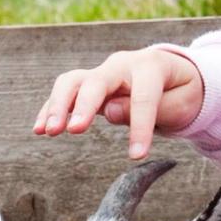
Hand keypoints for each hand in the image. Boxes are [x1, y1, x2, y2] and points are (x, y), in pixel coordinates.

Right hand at [33, 45, 206, 159]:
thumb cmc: (182, 91)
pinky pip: (65, 92)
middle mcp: (121, 64)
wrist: (175, 75)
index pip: (143, 97)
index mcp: (151, 66)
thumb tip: (110, 111)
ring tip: (48, 131)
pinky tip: (39, 129)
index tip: (137, 155)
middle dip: (84, 105)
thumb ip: (153, 109)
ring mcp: (102, 72)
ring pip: (72, 82)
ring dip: (58, 106)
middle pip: (96, 81)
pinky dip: (50, 108)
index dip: (139, 127)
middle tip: (74, 130)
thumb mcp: (181, 103)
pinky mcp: (89, 84)